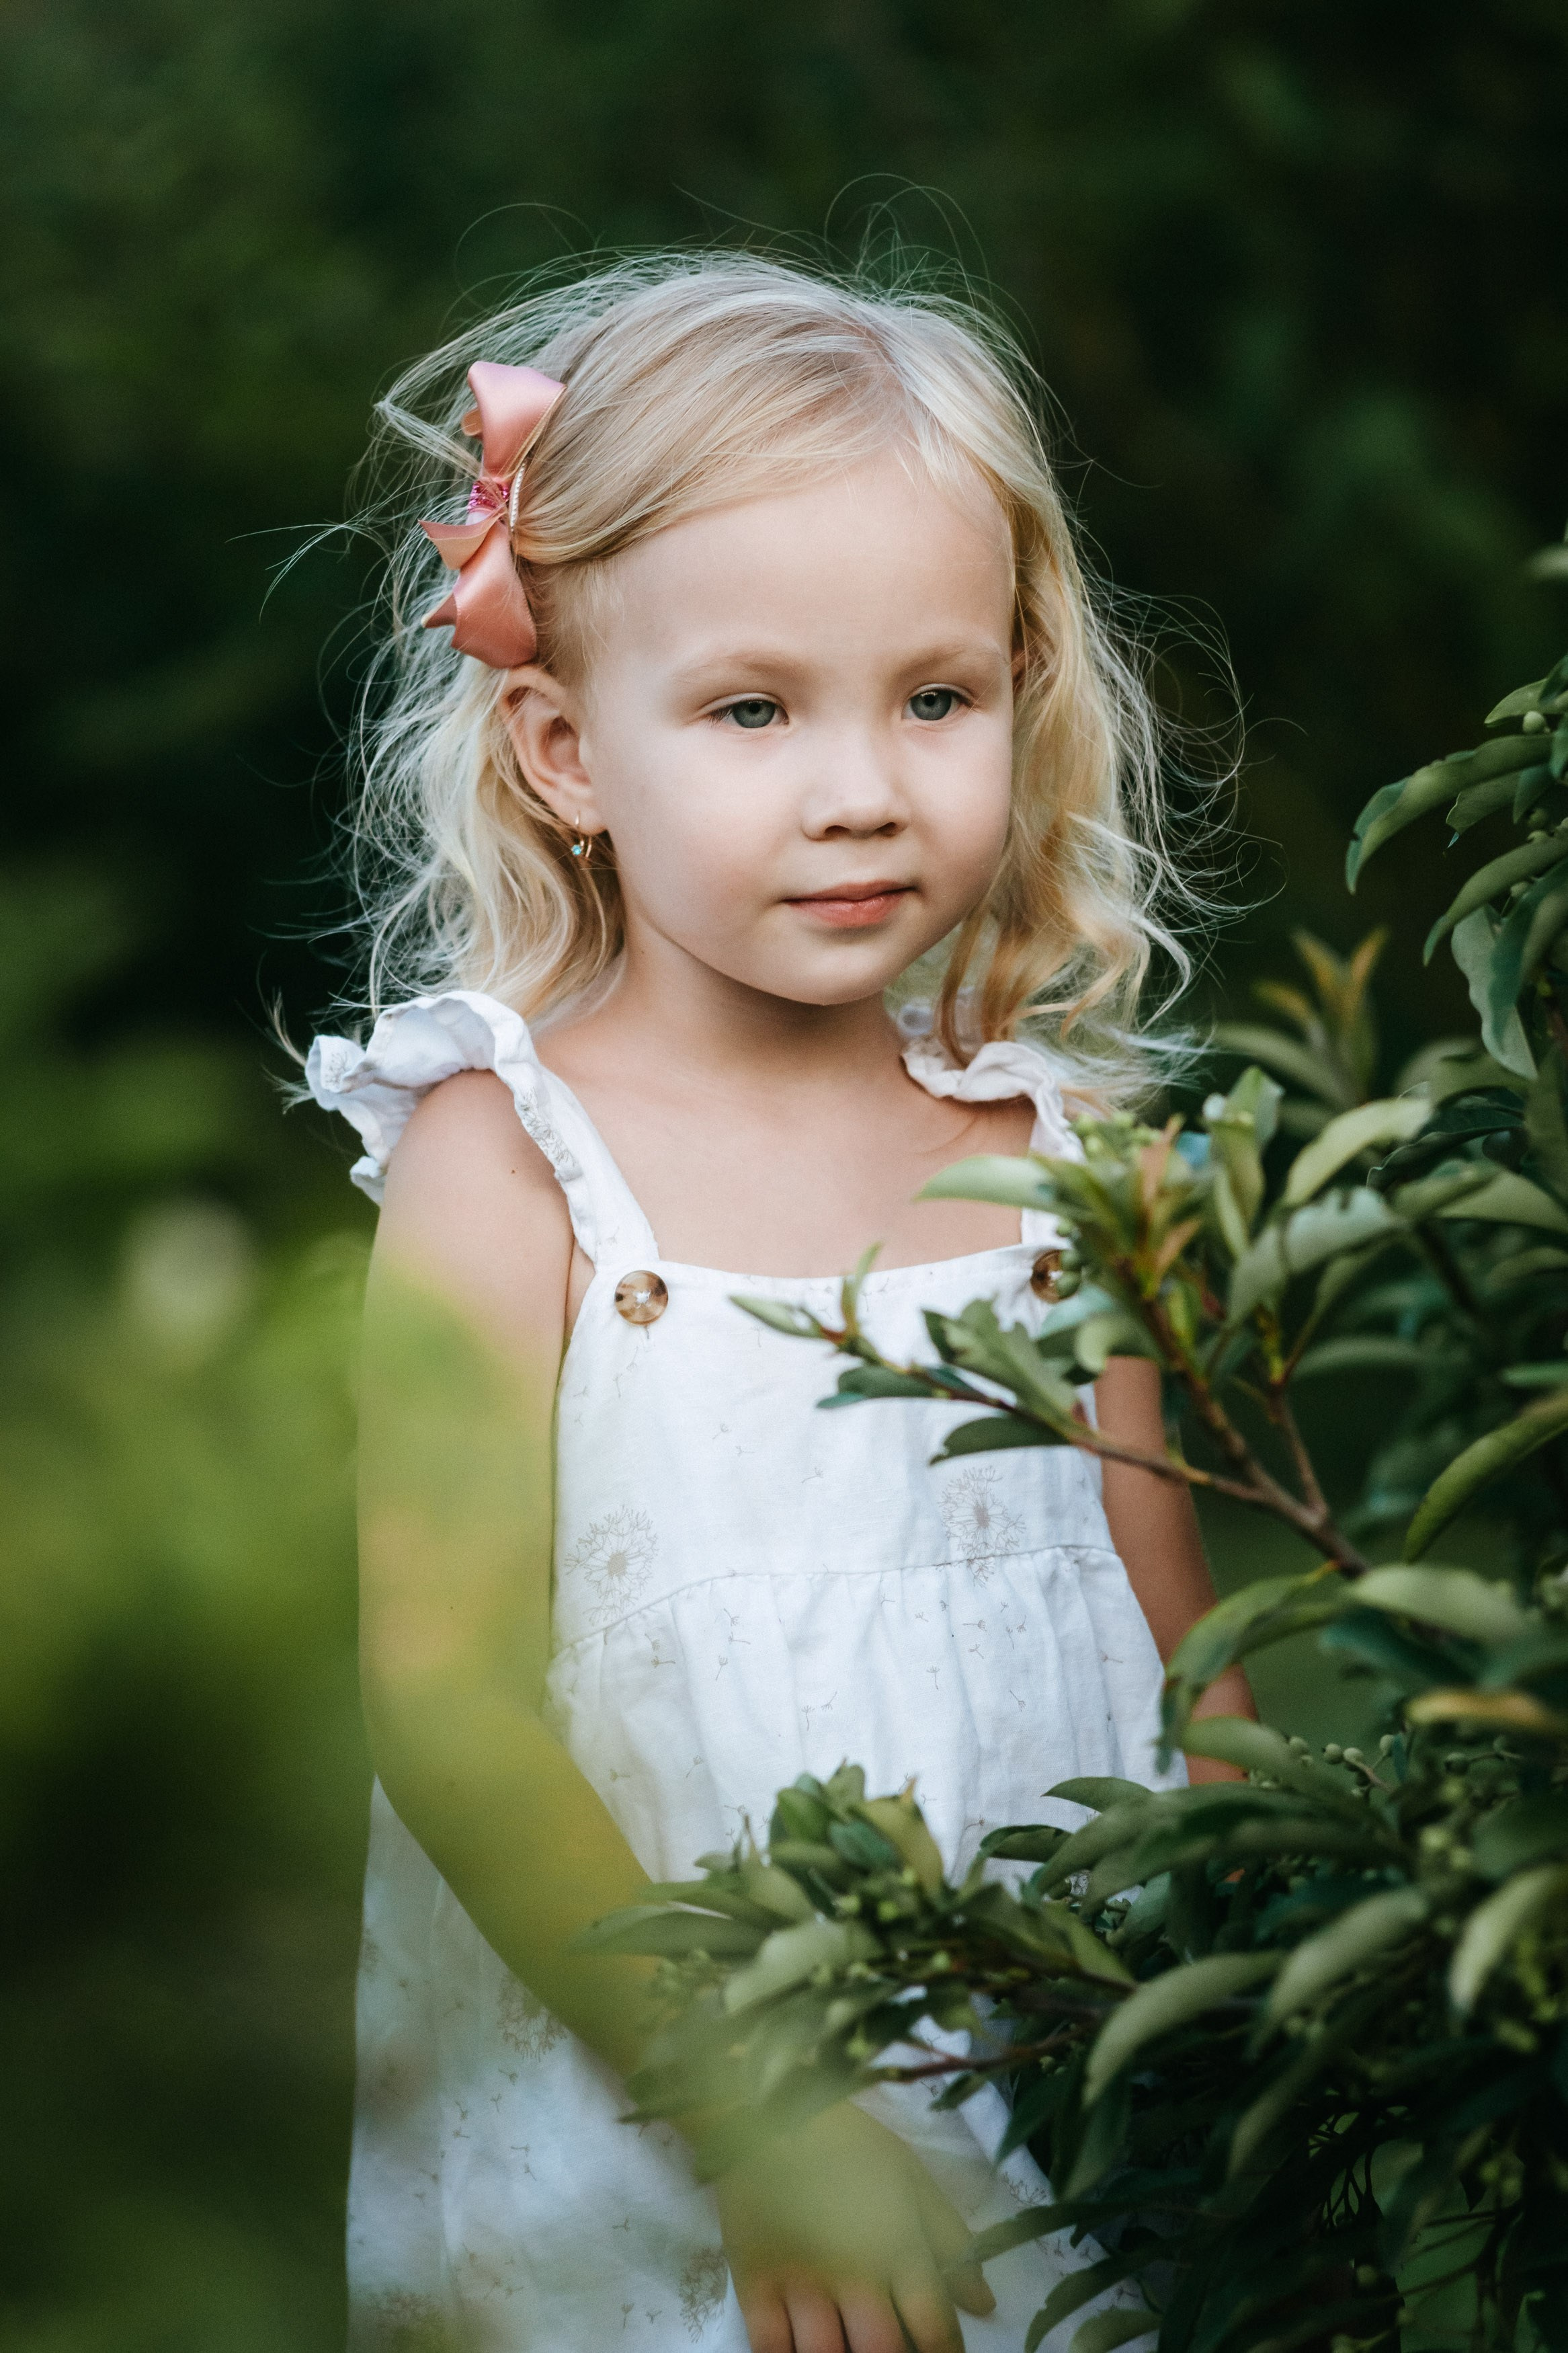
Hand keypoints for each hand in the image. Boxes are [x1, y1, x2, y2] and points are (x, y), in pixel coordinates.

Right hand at [716, 2100, 994, 2352]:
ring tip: (848, 2347)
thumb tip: (984, 2303)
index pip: (934, 2328)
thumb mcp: (911, 2178)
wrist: (771, 2110)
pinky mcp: (754, 2283)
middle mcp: (856, 2274)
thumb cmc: (850, 2146)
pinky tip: (800, 2349)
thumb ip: (950, 2240)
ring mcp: (802, 2282)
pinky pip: (771, 2348)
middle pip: (883, 2352)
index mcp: (900, 2247)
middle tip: (890, 2347)